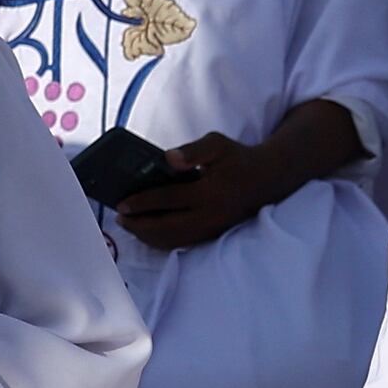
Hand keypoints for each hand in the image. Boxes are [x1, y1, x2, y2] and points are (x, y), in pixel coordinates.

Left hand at [111, 130, 282, 252]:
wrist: (267, 179)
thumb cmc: (238, 159)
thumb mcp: (218, 145)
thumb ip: (193, 150)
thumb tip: (168, 159)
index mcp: (210, 192)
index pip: (169, 200)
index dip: (143, 203)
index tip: (122, 203)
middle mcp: (210, 215)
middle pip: (167, 228)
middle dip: (140, 225)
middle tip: (120, 218)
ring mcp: (212, 229)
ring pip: (174, 240)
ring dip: (148, 236)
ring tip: (130, 227)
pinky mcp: (213, 234)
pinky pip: (183, 243)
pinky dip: (163, 242)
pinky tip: (149, 235)